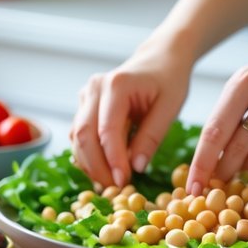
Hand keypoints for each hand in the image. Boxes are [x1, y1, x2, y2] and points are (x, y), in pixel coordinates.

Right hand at [70, 44, 191, 187]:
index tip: (123, 182)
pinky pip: (78, 136)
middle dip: (96, 166)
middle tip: (114, 188)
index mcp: (117, 85)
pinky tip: (103, 168)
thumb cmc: (169, 81)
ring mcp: (84, 96)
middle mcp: (94, 88)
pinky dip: (88, 155)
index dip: (113, 159)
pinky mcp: (83, 106)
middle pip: (83, 135)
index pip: (108, 130)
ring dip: (89, 164)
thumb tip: (136, 168)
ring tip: (109, 182)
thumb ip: (152, 136)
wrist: (158, 59)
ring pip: (76, 137)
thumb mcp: (170, 106)